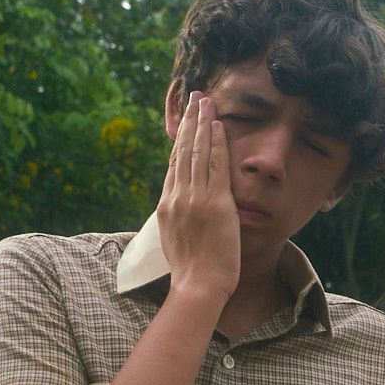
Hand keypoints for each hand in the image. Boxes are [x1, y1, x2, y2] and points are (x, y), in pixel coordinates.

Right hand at [156, 88, 242, 302]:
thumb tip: (182, 210)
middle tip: (194, 98)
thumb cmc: (192, 272)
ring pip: (197, 153)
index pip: (174, 165)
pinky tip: (218, 126)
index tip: (183, 122)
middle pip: (182, 151)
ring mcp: (194, 199)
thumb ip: (179, 220)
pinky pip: (216, 166)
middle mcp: (177, 197)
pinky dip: (216, 144)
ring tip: (205, 102)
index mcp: (167, 206)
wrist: (198, 285)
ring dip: (202, 124)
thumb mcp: (177, 240)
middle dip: (188, 122)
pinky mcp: (214, 203)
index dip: (179, 140)